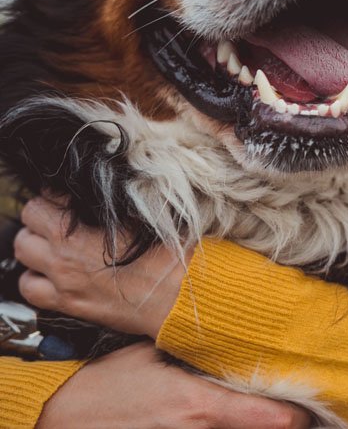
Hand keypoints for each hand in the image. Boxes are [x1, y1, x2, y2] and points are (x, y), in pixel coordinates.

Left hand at [14, 195, 183, 337]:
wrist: (178, 295)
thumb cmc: (168, 253)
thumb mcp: (145, 215)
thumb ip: (114, 203)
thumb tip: (101, 190)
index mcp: (79, 230)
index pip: (46, 198)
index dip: (59, 194)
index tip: (72, 197)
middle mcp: (64, 254)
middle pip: (29, 220)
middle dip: (42, 214)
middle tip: (60, 216)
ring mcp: (62, 280)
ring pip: (23, 253)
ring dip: (35, 244)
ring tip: (53, 243)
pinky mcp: (67, 303)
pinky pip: (29, 289)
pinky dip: (34, 278)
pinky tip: (51, 273)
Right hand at [38, 342, 311, 428]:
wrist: (60, 418)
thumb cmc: (106, 384)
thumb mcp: (154, 355)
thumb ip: (196, 351)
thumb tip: (231, 333)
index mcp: (200, 405)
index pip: (273, 419)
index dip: (297, 414)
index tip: (309, 403)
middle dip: (281, 423)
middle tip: (295, 409)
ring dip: (254, 427)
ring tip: (272, 416)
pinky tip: (235, 422)